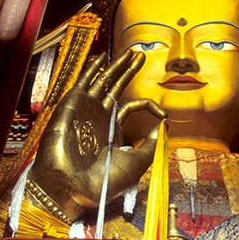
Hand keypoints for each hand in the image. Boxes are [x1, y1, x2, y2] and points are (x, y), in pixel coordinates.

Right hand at [29, 50, 165, 220]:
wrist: (72, 187)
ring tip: (130, 52)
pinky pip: (83, 82)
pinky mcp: (73, 105)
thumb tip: (164, 125)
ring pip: (102, 80)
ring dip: (116, 65)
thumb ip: (152, 144)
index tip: (165, 116)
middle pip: (116, 87)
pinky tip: (102, 57)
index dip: (152, 106)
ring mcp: (86, 110)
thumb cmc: (103, 181)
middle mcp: (99, 117)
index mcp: (113, 130)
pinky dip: (92, 68)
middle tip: (141, 56)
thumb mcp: (137, 163)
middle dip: (129, 70)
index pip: (133, 107)